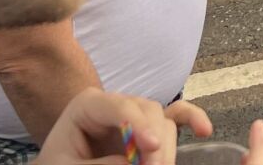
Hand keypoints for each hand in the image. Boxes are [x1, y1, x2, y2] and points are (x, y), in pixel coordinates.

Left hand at [37, 93, 200, 163]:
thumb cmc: (57, 164)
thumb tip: (131, 163)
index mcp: (89, 105)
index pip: (120, 106)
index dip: (138, 126)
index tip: (150, 149)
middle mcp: (117, 104)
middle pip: (148, 112)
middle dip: (154, 145)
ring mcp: (135, 116)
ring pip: (163, 123)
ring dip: (166, 149)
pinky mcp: (148, 130)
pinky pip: (175, 118)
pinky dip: (191, 120)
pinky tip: (204, 131)